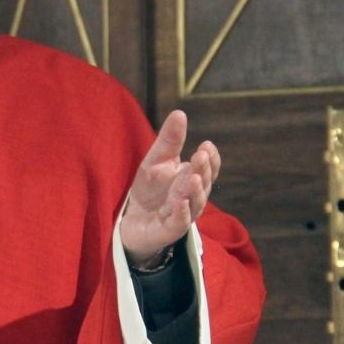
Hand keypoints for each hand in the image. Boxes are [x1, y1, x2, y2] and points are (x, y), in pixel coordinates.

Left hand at [120, 110, 220, 266]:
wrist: (132, 221)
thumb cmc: (150, 190)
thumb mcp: (156, 161)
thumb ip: (169, 141)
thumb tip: (180, 113)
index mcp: (193, 179)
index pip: (209, 168)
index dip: (211, 159)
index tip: (206, 145)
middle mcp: (193, 197)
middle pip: (203, 183)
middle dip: (203, 169)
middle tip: (200, 155)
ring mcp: (184, 214)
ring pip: (194, 203)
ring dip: (195, 190)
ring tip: (193, 176)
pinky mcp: (170, 230)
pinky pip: (179, 222)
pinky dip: (182, 212)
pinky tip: (181, 202)